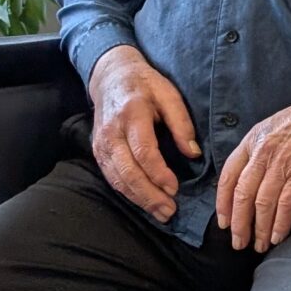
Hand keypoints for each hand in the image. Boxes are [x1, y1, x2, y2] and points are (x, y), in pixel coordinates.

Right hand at [88, 46, 200, 223]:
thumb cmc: (146, 84)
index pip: (143, 151)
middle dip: (149, 195)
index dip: (158, 174)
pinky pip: (111, 176)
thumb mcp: (169, 94)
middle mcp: (112, 132)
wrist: (110, 76)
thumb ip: (181, 123)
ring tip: (160, 213)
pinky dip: (126, 192)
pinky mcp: (97, 151)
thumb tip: (193, 153)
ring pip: (117, 178)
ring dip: (138, 199)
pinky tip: (143, 202)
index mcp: (132, 114)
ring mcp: (101, 143)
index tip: (175, 189)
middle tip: (169, 211)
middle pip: (128, 171)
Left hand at [215, 81, 290, 252]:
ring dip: (259, 229)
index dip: (223, 204)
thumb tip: (253, 182)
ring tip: (259, 245)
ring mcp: (282, 162)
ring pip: (262, 203)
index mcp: (252, 140)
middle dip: (239, 224)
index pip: (228, 177)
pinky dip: (280, 223)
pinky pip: (286, 204)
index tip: (224, 222)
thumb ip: (259, 152)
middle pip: (242, 195)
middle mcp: (263, 152)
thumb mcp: (273, 127)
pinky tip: (277, 236)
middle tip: (238, 243)